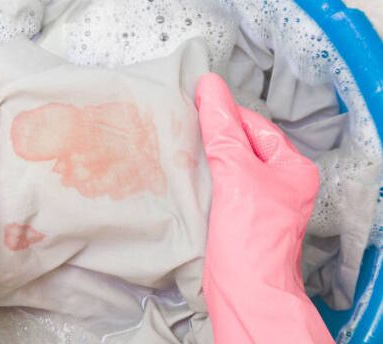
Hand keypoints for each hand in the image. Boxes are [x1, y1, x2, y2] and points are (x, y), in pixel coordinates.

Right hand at [196, 73, 332, 343]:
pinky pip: (222, 185)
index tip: (194, 98)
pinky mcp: (240, 217)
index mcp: (292, 168)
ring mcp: (261, 201)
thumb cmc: (249, 235)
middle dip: (215, 133)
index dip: (225, 113)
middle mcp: (281, 183)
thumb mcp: (235, 174)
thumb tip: (209, 85)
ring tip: (179, 139)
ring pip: (230, 165)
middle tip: (182, 118)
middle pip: (243, 145)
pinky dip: (205, 176)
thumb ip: (222, 129)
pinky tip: (185, 169)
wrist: (244, 291)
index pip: (255, 126)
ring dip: (207, 154)